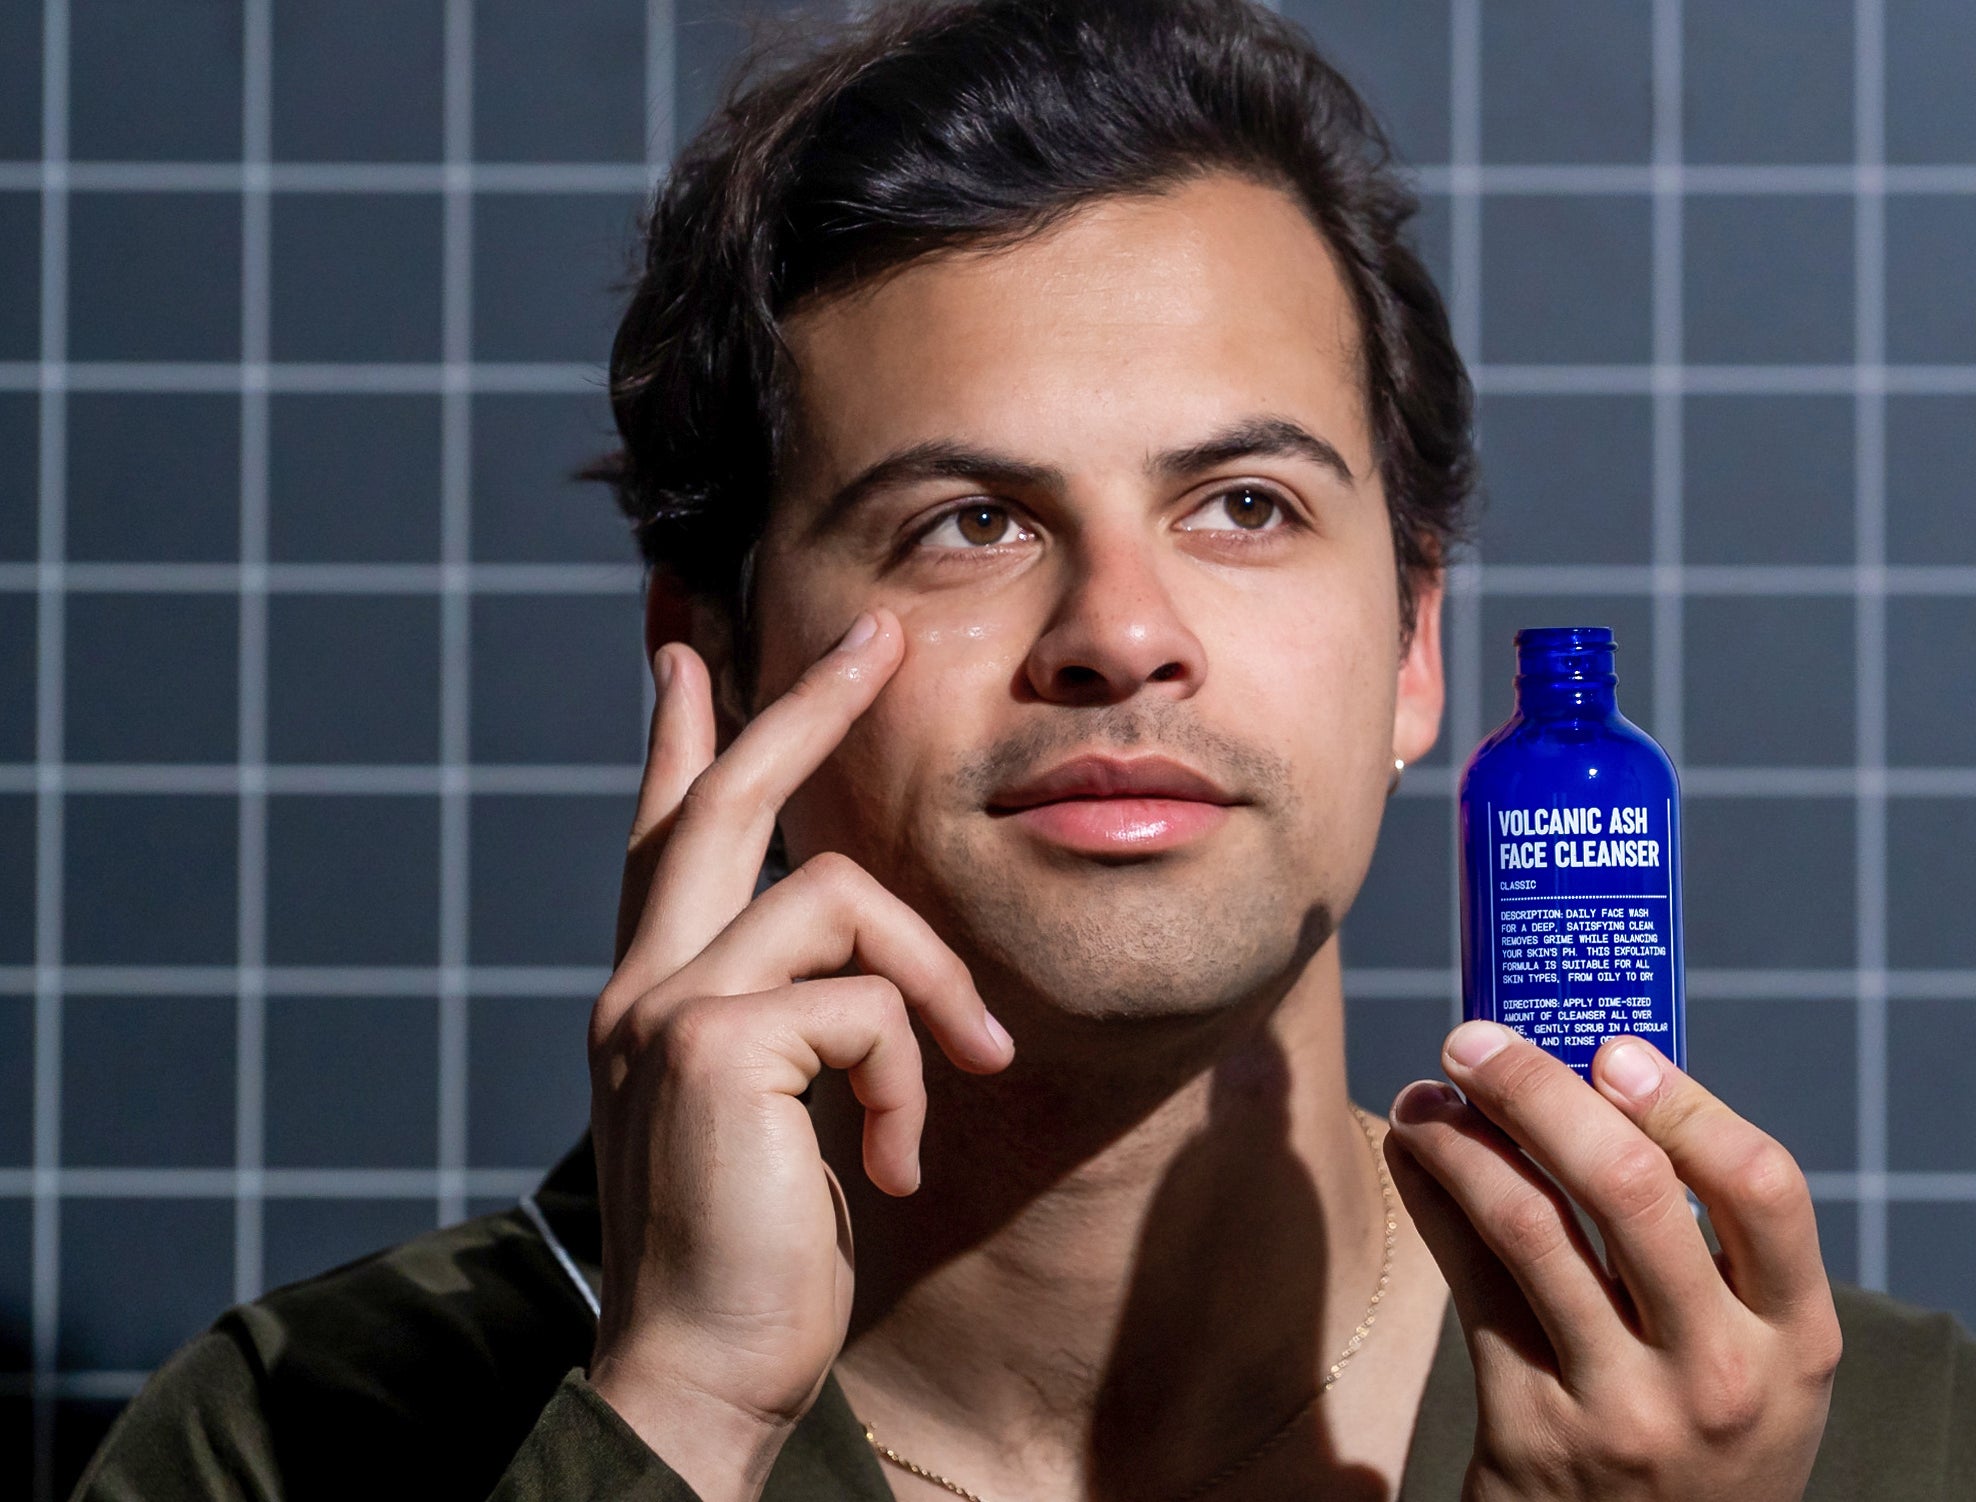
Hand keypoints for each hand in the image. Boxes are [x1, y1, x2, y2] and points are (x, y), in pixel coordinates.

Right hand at [584, 610, 1015, 1500]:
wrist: (702, 1377)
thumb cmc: (760, 1258)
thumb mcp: (778, 1115)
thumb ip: (793, 1023)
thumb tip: (843, 961)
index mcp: (656, 996)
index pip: (664, 836)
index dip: (681, 739)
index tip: (687, 650)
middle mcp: (641, 985)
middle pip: (724, 800)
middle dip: (806, 705)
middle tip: (879, 635)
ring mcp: (665, 1007)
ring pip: (839, 893)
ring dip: (930, 984)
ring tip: (964, 1076)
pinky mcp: (714, 1045)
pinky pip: (868, 1000)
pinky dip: (909, 1076)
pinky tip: (898, 1161)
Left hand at [1385, 1024, 1839, 1501]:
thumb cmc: (1703, 1440)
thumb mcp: (1755, 1362)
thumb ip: (1712, 1253)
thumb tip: (1603, 1084)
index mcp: (1797, 1339)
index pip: (1762, 1185)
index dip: (1684, 1101)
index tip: (1611, 1049)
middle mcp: (1720, 1375)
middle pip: (1628, 1188)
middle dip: (1538, 1089)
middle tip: (1479, 1040)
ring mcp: (1624, 1410)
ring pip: (1528, 1227)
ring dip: (1462, 1139)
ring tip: (1428, 1095)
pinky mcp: (1533, 1432)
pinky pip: (1471, 1285)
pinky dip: (1433, 1200)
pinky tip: (1414, 1156)